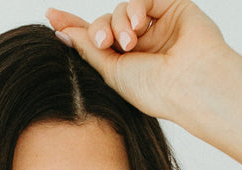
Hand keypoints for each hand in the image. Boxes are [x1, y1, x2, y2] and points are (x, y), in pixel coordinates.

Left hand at [45, 1, 229, 125]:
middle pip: (105, 23)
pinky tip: (139, 24)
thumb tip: (63, 32)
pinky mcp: (172, 8)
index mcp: (125, 65)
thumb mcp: (111, 73)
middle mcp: (141, 45)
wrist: (190, 84)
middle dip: (99, 30)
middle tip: (104, 44)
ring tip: (129, 42)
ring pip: (122, 10)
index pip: (95, 41)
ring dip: (119, 23)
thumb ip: (88, 50)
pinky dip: (135, 7)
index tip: (51, 17)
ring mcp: (156, 26)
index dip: (73, 28)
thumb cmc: (154, 90)